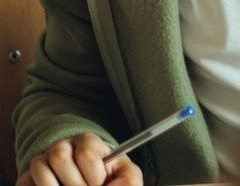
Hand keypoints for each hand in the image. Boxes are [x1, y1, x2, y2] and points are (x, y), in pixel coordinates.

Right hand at [17, 133, 141, 185]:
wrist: (90, 183)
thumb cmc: (108, 179)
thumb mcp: (125, 177)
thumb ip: (129, 180)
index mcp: (88, 142)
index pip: (86, 154)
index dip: (94, 177)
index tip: (99, 185)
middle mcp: (62, 146)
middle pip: (59, 157)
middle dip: (76, 184)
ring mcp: (42, 160)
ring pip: (41, 169)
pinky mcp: (27, 178)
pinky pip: (28, 182)